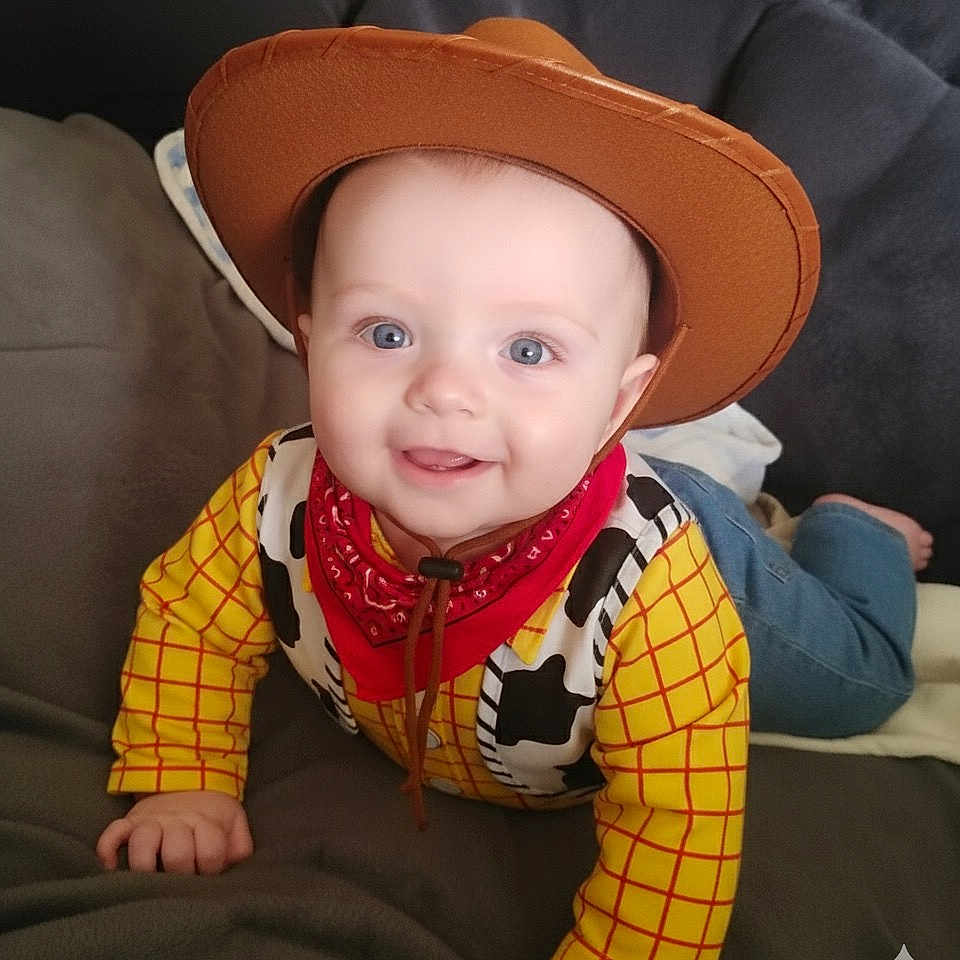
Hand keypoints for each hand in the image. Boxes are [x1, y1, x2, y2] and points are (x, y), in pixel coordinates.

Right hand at [96, 790, 252, 874]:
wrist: (189, 780)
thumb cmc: (212, 814)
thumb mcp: (233, 823)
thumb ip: (239, 846)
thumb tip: (236, 866)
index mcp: (206, 821)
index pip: (211, 851)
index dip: (211, 869)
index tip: (208, 873)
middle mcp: (177, 820)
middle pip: (177, 853)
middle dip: (181, 873)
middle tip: (183, 879)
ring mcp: (152, 821)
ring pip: (143, 842)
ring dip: (145, 864)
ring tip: (151, 878)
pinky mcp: (130, 822)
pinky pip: (112, 833)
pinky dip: (107, 850)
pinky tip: (112, 867)